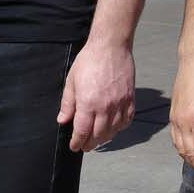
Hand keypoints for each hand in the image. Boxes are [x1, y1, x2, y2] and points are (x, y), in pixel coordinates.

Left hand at [58, 38, 135, 152]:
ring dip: (105, 138)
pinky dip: (120, 128)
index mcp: (88, 103)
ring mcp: (120, 103)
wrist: (110, 46)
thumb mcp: (72, 81)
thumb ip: (67, 103)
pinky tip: (114, 128)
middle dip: (90, 144)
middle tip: (85, 146)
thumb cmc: (89, 60)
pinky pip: (127, 120)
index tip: (74, 146)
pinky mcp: (130, 98)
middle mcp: (105, 106)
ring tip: (98, 139)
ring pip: (113, 130)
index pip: (82, 131)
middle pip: (98, 135)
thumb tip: (63, 120)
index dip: (77, 142)